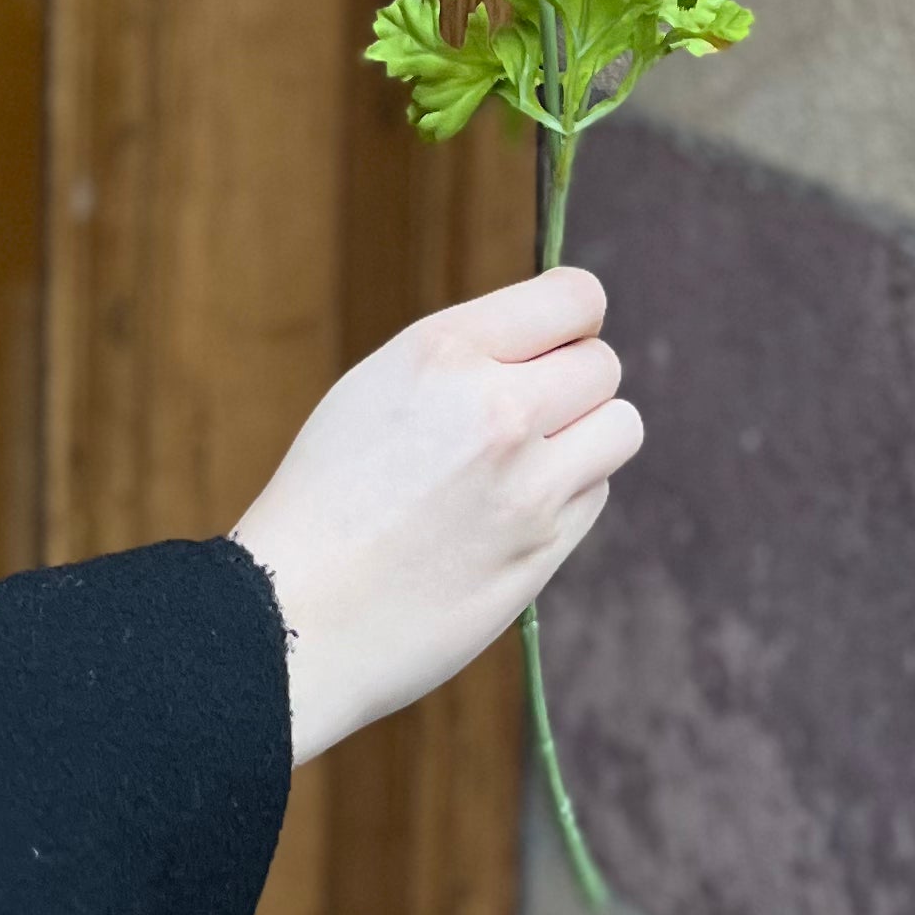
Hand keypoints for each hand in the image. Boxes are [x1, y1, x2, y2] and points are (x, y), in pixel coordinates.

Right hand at [230, 268, 640, 765]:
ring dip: (587, 438)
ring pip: (621, 427)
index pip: (575, 297)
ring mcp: (530, 484)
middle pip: (603, 365)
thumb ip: (468, 358)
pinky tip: (509, 514)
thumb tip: (551, 343)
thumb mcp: (378, 387)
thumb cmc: (325, 499)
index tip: (556, 341)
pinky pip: (596, 495)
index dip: (572, 318)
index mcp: (446, 352)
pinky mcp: (544, 548)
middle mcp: (499, 409)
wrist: (292, 616)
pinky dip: (569, 497)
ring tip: (528, 461)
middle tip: (527, 414)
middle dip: (574, 383)